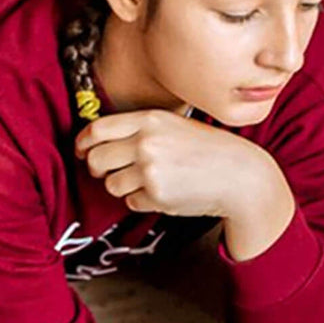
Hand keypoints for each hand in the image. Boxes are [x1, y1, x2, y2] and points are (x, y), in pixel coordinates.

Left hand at [76, 110, 282, 221]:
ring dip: (124, 187)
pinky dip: (143, 201)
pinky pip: (132, 202)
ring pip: (111, 184)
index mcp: (149, 120)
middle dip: (98, 169)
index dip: (83, 144)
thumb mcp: (174, 126)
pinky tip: (165, 193)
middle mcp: (146, 143)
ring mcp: (150, 170)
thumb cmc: (209, 151)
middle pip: (97, 159)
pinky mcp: (157, 195)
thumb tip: (99, 143)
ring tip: (149, 183)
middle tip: (108, 173)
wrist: (239, 175)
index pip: (96, 130)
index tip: (83, 152)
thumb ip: (140, 129)